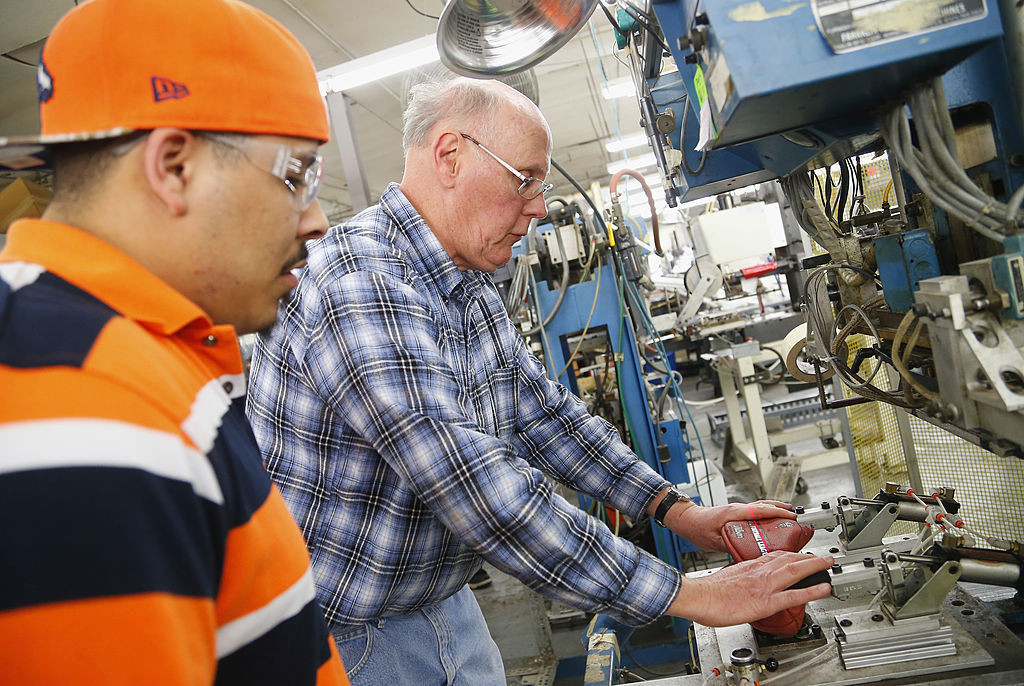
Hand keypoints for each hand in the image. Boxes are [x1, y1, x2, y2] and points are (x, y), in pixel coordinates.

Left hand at [665, 500, 795, 551]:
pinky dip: (766, 512)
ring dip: (775, 509)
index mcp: (734, 512)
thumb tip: (747, 554)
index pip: (760, 509)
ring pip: (760, 506)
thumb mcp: (715, 541)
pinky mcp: (736, 513)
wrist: (687, 520)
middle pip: (764, 506)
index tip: (791, 515)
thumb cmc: (697, 528)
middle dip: (782, 509)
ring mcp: (737, 509)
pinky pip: (755, 511)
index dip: (777, 512)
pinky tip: (771, 521)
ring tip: (790, 515)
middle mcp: (737, 508)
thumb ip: (731, 545)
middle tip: (797, 517)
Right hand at [665, 550, 832, 626]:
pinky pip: (794, 594)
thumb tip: (740, 584)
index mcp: (748, 566)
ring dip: (815, 566)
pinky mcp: (766, 601)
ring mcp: (764, 585)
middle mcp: (759, 571)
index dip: (790, 554)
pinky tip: (824, 589)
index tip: (799, 553)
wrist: (698, 596)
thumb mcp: (724, 578)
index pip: (774, 555)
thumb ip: (737, 579)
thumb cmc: (705, 591)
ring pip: (795, 570)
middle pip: (789, 559)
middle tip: (822, 556)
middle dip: (808, 556)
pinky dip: (812, 590)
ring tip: (828, 564)